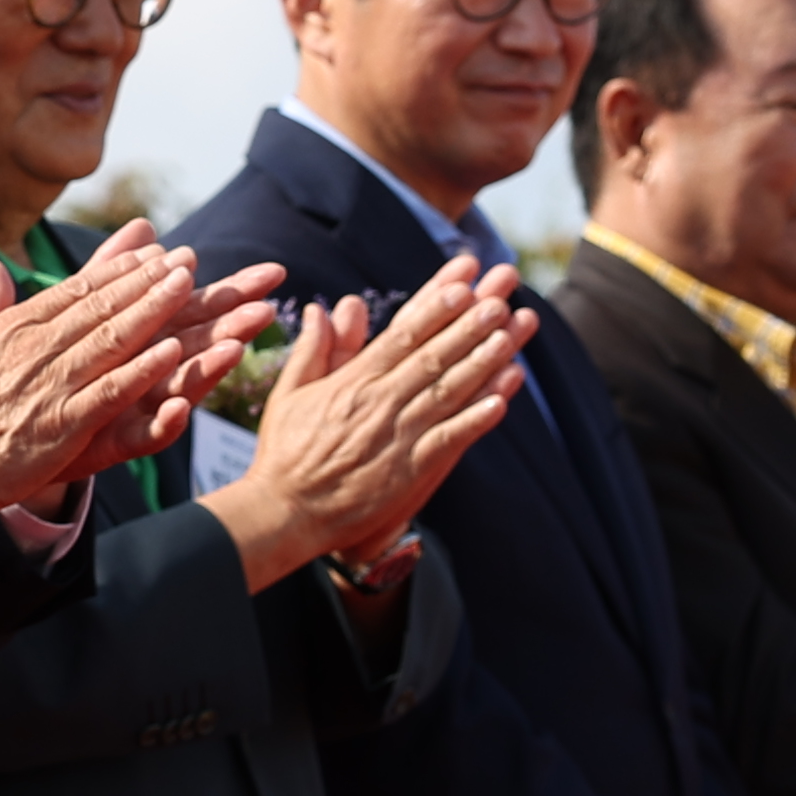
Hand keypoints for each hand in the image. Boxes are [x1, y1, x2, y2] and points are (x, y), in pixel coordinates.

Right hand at [0, 223, 264, 520]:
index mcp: (15, 327)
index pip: (76, 291)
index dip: (118, 271)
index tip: (152, 252)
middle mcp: (37, 347)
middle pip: (101, 306)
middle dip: (146, 280)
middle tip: (184, 258)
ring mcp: (52, 384)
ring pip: (112, 339)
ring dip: (153, 310)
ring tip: (187, 286)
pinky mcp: (62, 423)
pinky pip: (111, 392)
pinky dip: (142, 370)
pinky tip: (173, 352)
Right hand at [209, 261, 535, 593]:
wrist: (285, 511)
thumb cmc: (285, 451)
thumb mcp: (290, 392)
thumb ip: (314, 349)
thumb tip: (327, 308)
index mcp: (353, 381)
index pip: (402, 336)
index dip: (435, 309)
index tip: (463, 284)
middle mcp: (379, 403)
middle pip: (433, 357)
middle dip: (469, 325)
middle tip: (500, 298)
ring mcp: (397, 436)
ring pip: (447, 392)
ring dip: (481, 363)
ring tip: (510, 335)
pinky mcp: (409, 471)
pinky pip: (448, 440)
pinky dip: (475, 420)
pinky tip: (501, 401)